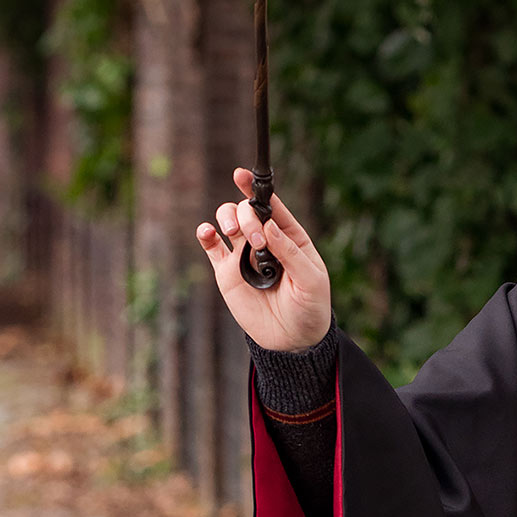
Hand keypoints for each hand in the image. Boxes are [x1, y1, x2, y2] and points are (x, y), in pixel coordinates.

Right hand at [195, 169, 331, 350]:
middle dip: (247, 216)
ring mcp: (244, 255)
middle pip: (247, 210)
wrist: (293, 340)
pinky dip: (206, 235)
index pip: (271, 205)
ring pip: (227, 221)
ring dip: (227, 219)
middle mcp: (264, 240)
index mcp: (289, 237)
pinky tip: (208, 233)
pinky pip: (212, 247)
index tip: (241, 176)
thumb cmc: (310, 308)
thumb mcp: (310, 281)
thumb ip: (290, 253)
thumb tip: (268, 227)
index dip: (256, 188)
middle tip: (256, 240)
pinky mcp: (227, 272)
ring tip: (235, 234)